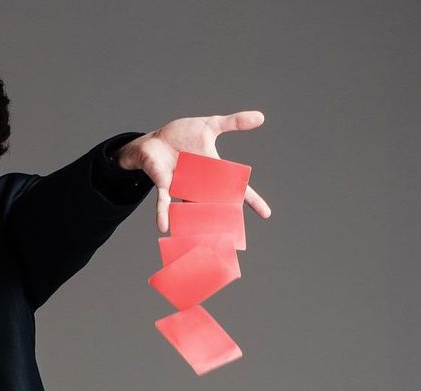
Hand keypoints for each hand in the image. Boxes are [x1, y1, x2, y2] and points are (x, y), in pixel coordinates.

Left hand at [117, 111, 271, 234]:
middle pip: (215, 205)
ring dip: (194, 224)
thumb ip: (234, 122)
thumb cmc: (180, 136)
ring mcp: (181, 188)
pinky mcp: (164, 186)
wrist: (154, 140)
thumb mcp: (210, 126)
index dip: (251, 200)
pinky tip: (163, 226)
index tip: (266, 213)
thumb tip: (261, 117)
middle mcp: (199, 185)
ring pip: (190, 209)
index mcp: (212, 172)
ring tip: (200, 242)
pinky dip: (163, 213)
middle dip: (223, 220)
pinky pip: (163, 202)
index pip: (236, 188)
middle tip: (232, 238)